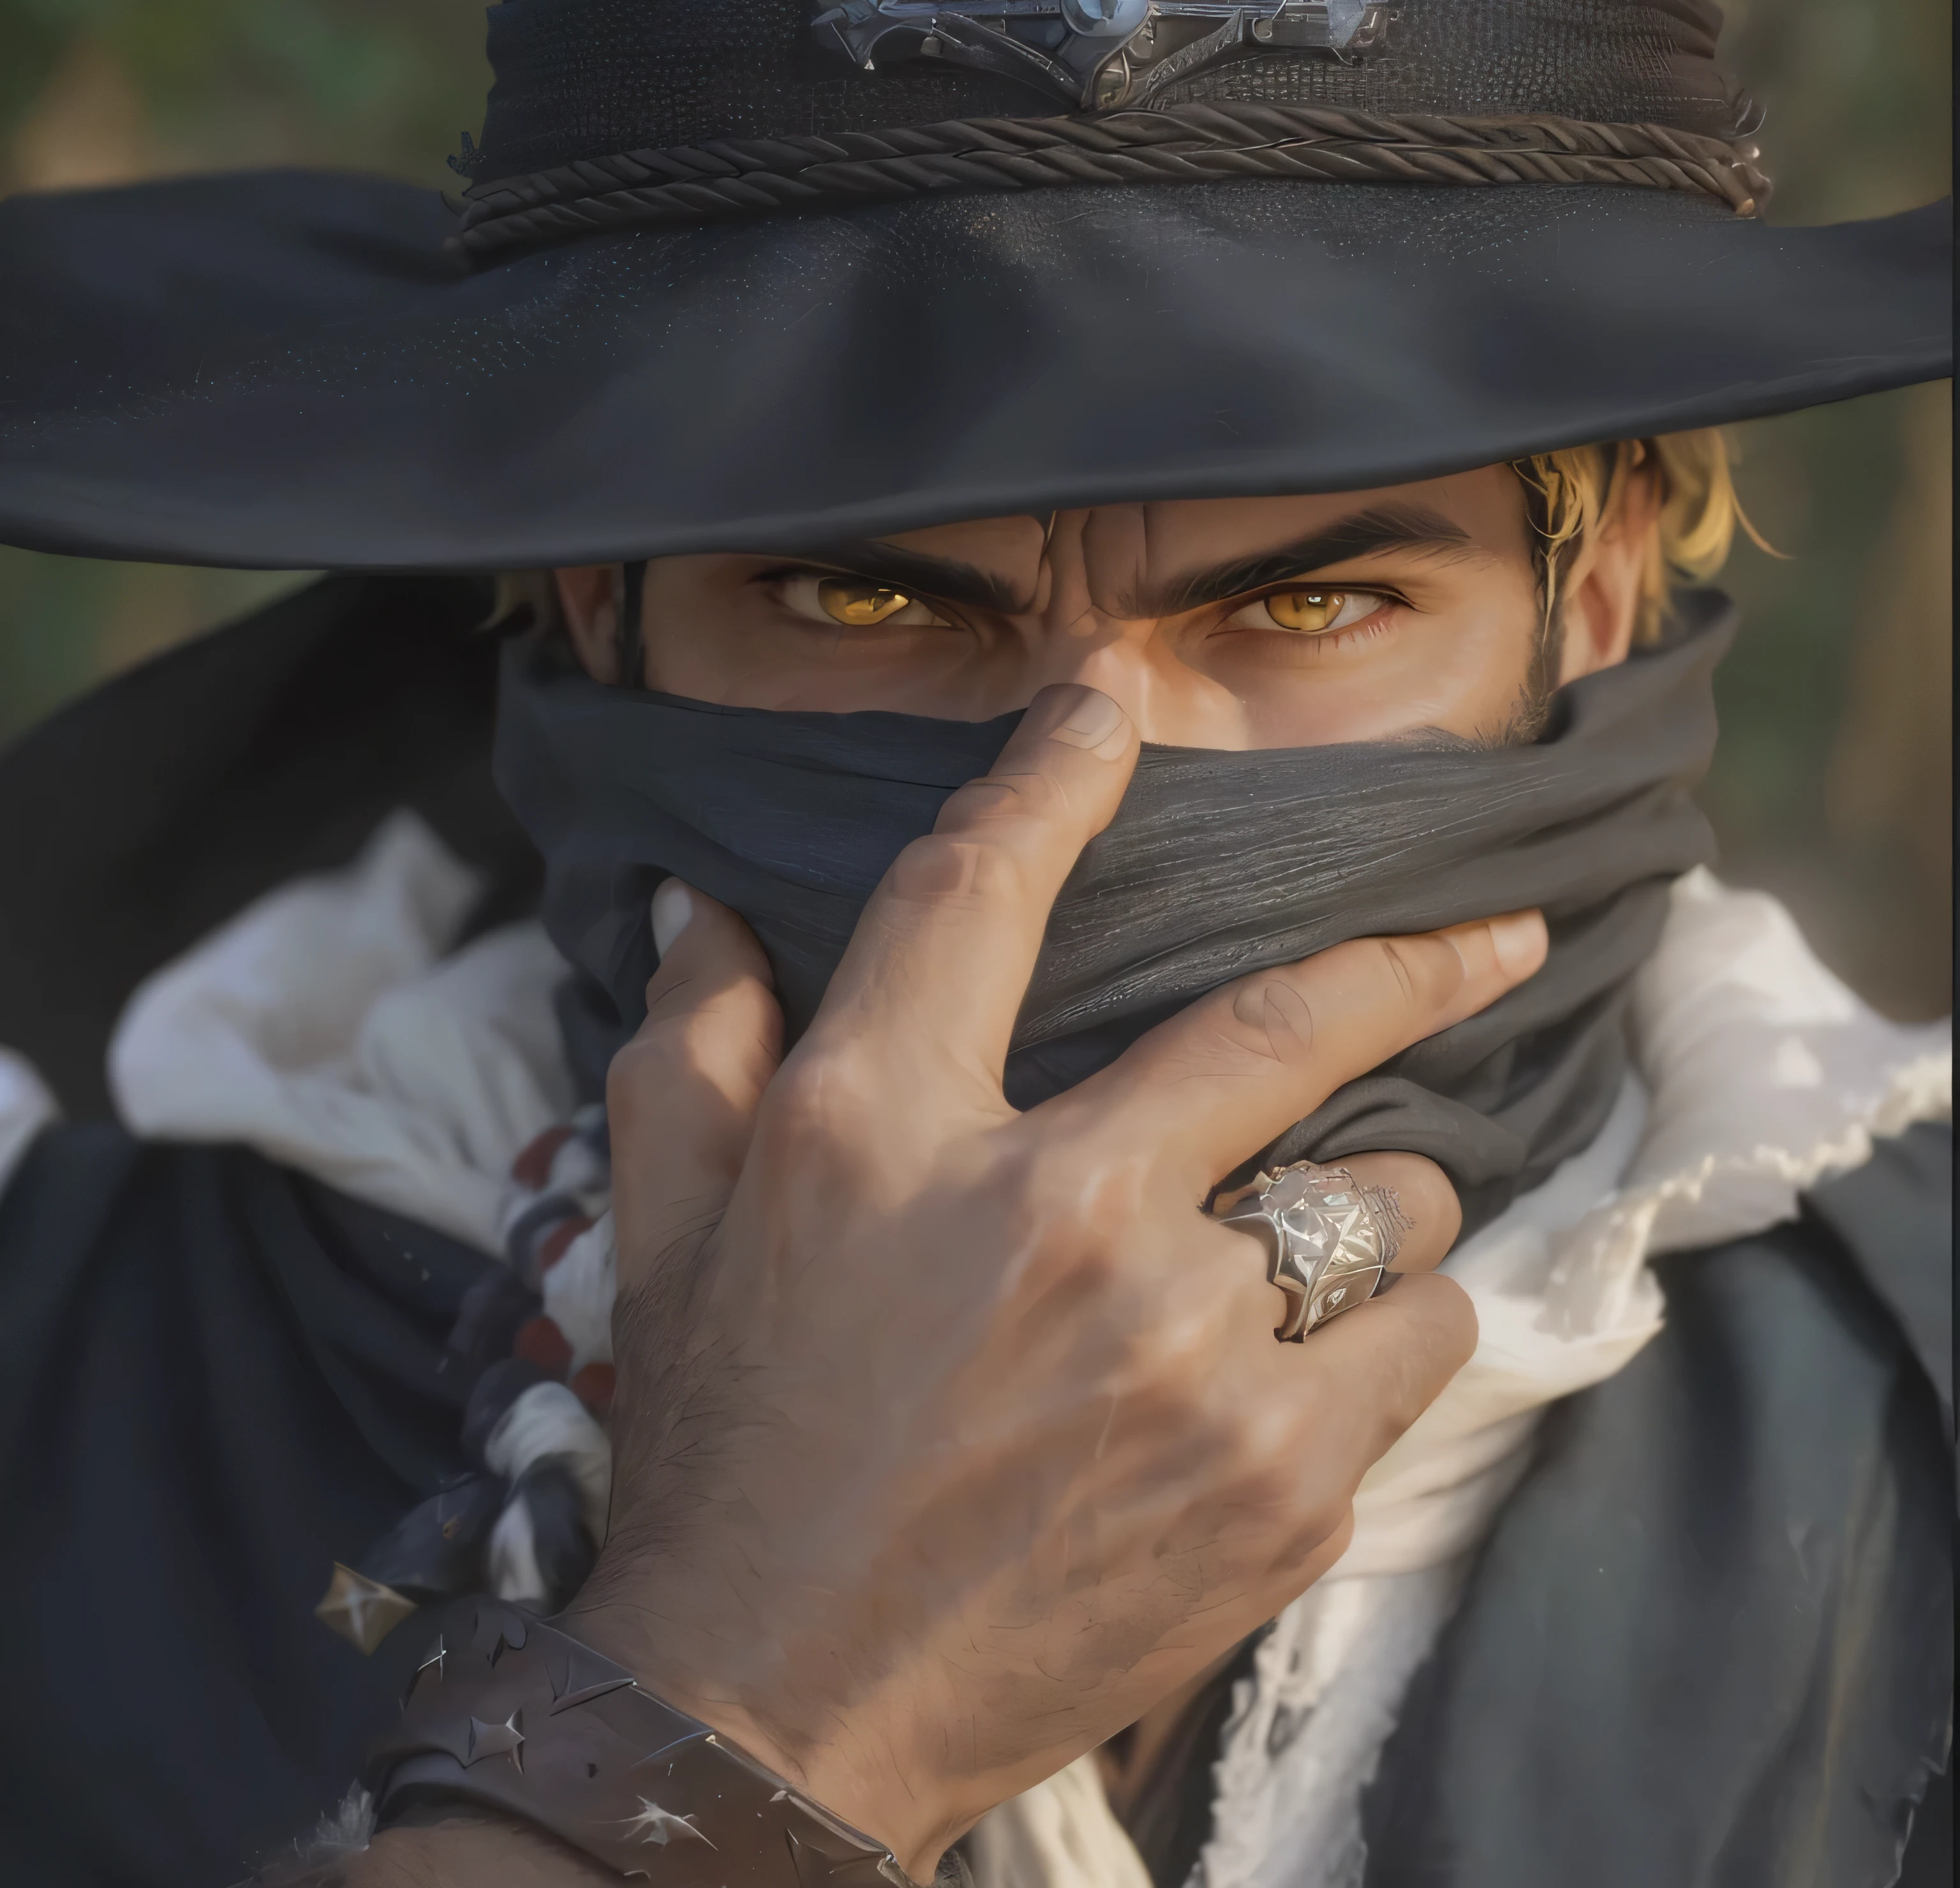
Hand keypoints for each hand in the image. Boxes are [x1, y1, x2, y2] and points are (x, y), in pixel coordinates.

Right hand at [566, 684, 1545, 1877]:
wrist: (770, 1713)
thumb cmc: (721, 1449)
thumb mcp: (659, 1234)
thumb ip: (686, 1045)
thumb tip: (704, 901)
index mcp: (880, 1131)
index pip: (985, 893)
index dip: (1058, 769)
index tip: (1121, 698)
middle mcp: (1048, 1215)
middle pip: (1283, 1025)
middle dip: (1415, 960)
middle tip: (1503, 932)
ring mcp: (1181, 1356)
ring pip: (1389, 1207)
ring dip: (1373, 1206)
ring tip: (1310, 1251)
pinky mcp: (1271, 1488)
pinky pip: (1418, 1346)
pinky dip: (1389, 1336)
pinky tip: (1309, 1372)